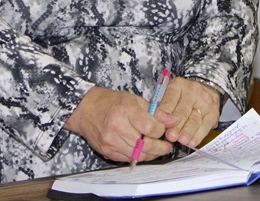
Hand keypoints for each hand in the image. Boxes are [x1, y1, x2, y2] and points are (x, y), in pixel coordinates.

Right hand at [64, 86, 178, 162]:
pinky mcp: (107, 151)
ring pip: (138, 155)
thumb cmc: (111, 102)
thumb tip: (174, 120)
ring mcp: (111, 141)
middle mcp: (117, 127)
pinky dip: (138, 156)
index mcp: (126, 110)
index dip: (162, 131)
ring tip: (157, 148)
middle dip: (161, 147)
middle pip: (146, 145)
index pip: (151, 128)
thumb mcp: (134, 100)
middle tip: (167, 145)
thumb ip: (155, 111)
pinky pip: (128, 159)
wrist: (86, 109)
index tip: (164, 129)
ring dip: (151, 154)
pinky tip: (143, 150)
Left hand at [153, 77, 220, 147]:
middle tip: (170, 136)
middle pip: (183, 111)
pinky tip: (192, 142)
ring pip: (194, 119)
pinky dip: (198, 135)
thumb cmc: (182, 97)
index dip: (164, 113)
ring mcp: (204, 102)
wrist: (205, 92)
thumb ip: (163, 108)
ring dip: (187, 132)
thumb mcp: (170, 96)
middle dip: (176, 125)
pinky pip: (205, 126)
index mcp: (178, 85)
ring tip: (181, 140)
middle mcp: (192, 91)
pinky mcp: (213, 113)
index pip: (170, 100)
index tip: (160, 123)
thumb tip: (157, 123)